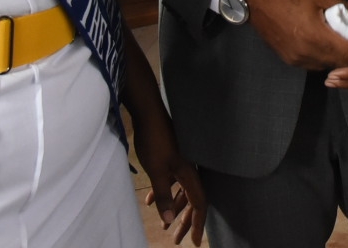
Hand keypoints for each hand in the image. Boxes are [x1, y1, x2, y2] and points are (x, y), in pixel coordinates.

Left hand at [133, 111, 206, 245]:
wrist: (149, 112)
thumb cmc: (154, 141)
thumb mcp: (156, 171)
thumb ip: (163, 196)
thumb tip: (169, 220)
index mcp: (189, 173)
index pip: (199, 204)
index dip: (197, 224)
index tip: (193, 242)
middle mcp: (189, 169)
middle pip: (192, 201)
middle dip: (185, 222)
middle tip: (178, 240)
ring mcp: (182, 162)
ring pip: (181, 192)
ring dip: (173, 209)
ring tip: (164, 227)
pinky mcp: (172, 156)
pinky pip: (172, 181)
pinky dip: (164, 193)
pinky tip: (149, 201)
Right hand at [246, 0, 347, 71]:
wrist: (257, 0)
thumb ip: (344, 6)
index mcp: (315, 35)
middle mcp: (306, 52)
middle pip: (342, 63)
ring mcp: (297, 59)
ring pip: (329, 65)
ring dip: (341, 56)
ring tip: (347, 40)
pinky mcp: (291, 60)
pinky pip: (316, 64)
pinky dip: (326, 56)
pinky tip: (328, 42)